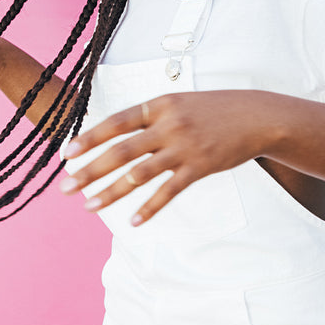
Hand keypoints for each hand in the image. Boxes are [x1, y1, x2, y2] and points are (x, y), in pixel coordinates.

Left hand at [58, 90, 279, 224]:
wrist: (258, 117)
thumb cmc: (215, 110)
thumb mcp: (181, 103)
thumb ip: (153, 117)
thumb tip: (119, 134)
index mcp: (161, 105)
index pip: (117, 122)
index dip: (90, 138)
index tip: (67, 153)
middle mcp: (169, 125)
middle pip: (121, 151)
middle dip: (90, 170)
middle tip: (66, 188)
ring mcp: (185, 148)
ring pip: (140, 175)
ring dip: (111, 192)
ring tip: (89, 206)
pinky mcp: (200, 168)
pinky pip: (169, 192)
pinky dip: (150, 208)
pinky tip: (133, 222)